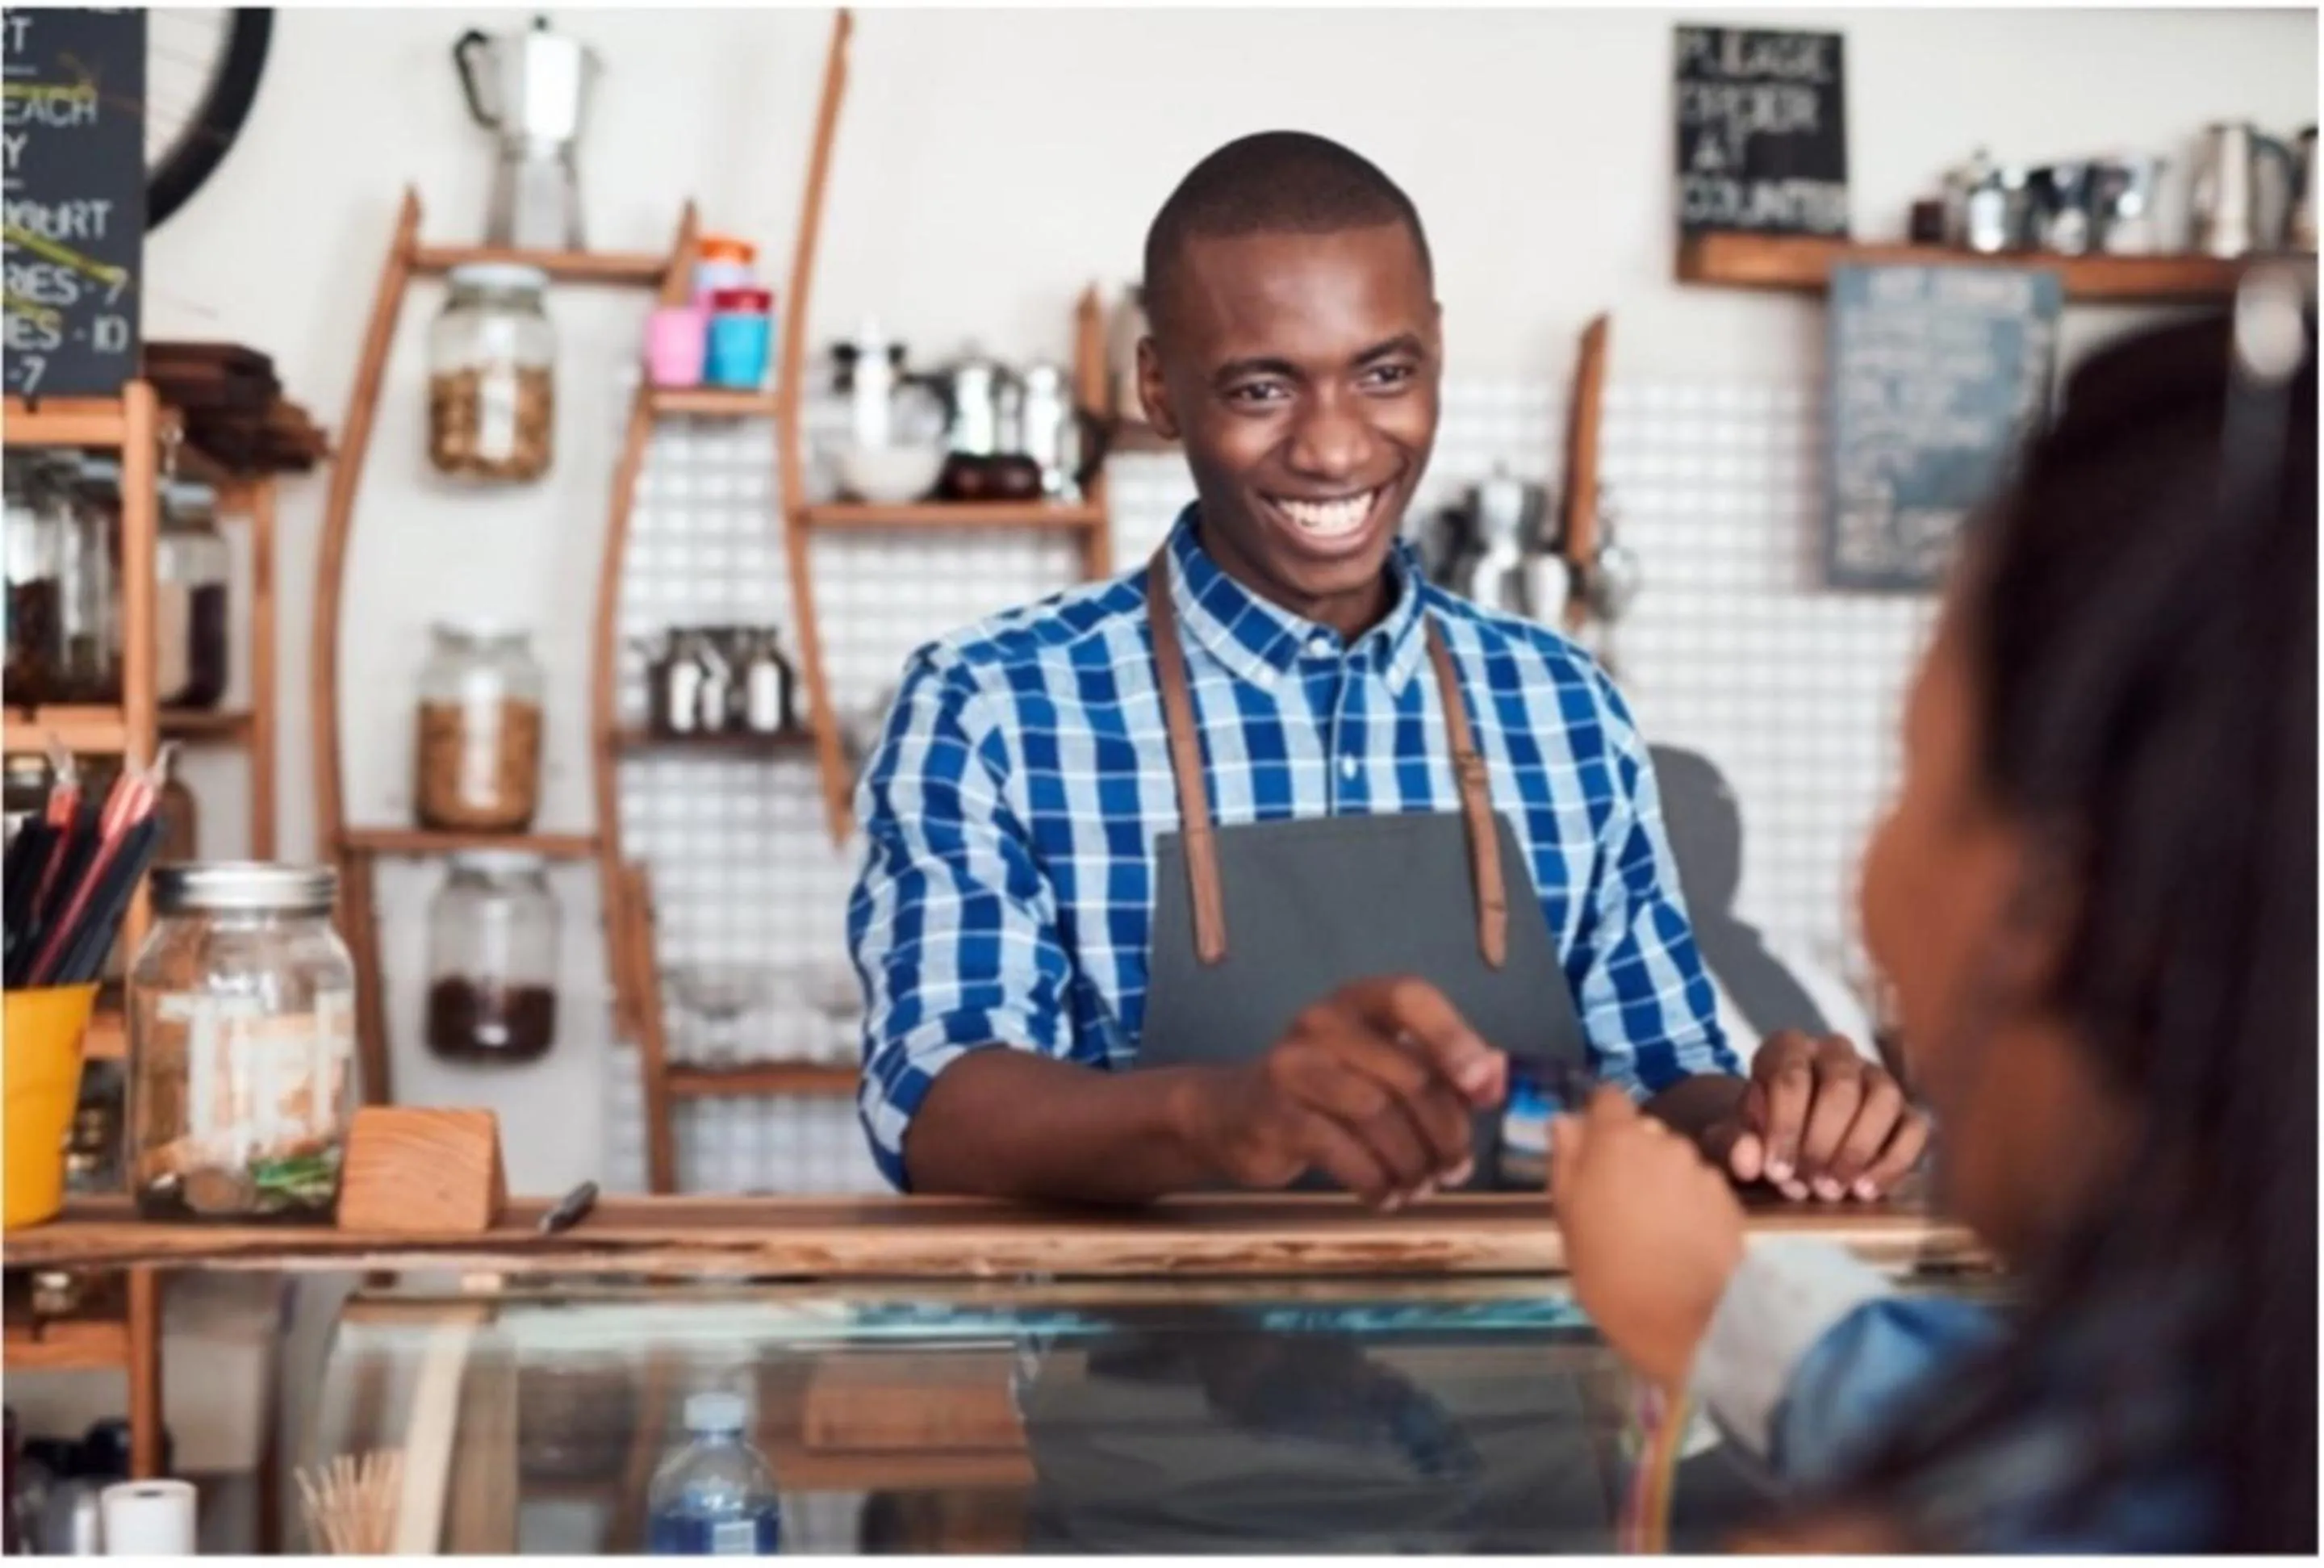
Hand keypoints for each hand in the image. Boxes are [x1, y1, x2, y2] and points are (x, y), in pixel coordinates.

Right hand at [1169, 976, 1506, 1210]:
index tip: (1482, 1088)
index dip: (1454, 1037)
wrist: (1232, 1115)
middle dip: (1445, 1132)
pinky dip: (1375, 1181)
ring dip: (1413, 1163)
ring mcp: (1293, 1065)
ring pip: (1378, 1116)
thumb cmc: (1327, 1091)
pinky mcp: (1275, 1114)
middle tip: (1455, 1169)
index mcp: (1358, 1001)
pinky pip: (1343, 1151)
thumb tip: (1497, 1077)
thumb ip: (1443, 1069)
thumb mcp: (1383, 1069)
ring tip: (1420, 1187)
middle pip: (1408, 1075)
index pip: (1410, 997)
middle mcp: (1323, 1022)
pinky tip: (1384, 1196)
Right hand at [1550, 1086, 1744, 1389]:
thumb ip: (1566, 1161)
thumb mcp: (1569, 1219)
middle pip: (1643, 1131)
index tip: (1591, 1151)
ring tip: (1653, 1228)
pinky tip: (1682, 1242)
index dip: (1599, 1119)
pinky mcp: (1729, 1199)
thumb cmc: (1610, 1274)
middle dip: (1630, 1156)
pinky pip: (1700, 1188)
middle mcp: (1664, 1141)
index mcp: (1616, 1140)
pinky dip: (1689, 1205)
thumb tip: (1565, 1121)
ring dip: (1661, 1181)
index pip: (1607, 1098)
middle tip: (1617, 1203)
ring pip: (1673, 1161)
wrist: (1689, 1324)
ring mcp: (1701, 1170)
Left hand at [1706, 1031, 1930, 1202]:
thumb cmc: (1754, 1137)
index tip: (1775, 1172)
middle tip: (1808, 1186)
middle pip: (1841, 1087)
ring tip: (1833, 1190)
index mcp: (1787, 1048)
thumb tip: (1747, 1158)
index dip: (1784, 1127)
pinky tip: (1865, 1191)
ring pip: (1884, 1099)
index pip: (1791, 1076)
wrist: (1781, 1145)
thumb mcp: (1730, 1140)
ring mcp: (1875, 1077)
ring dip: (1858, 1150)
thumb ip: (1730, 1144)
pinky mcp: (1905, 1109)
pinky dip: (1893, 1162)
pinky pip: (1915, 1127)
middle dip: (1823, 1142)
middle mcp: (1835, 1054)